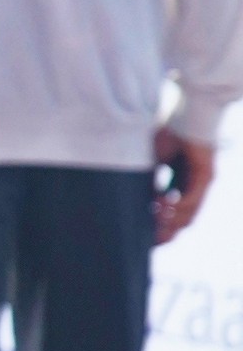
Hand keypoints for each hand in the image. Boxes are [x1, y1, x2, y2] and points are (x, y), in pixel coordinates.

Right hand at [154, 123, 214, 244]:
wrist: (189, 112)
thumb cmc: (171, 132)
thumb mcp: (156, 162)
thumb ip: (152, 182)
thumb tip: (145, 203)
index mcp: (184, 184)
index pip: (175, 214)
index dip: (161, 227)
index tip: (146, 236)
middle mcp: (196, 187)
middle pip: (183, 221)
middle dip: (166, 231)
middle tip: (150, 238)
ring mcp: (202, 183)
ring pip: (188, 215)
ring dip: (169, 220)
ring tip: (152, 217)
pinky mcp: (206, 176)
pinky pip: (191, 200)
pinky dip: (176, 206)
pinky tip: (161, 205)